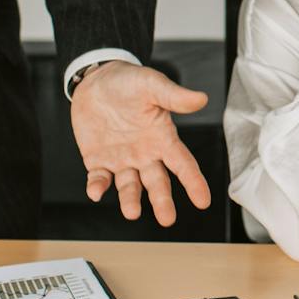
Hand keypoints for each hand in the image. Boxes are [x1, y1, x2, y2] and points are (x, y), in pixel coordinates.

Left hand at [71, 61, 211, 225]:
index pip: (183, 164)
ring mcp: (122, 160)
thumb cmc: (129, 82)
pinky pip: (99, 179)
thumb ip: (174, 96)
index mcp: (163, 138)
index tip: (203, 201)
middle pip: (157, 182)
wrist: (96, 80)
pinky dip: (97, 187)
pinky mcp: (98, 161)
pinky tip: (96, 191)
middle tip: (167, 219)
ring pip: (129, 186)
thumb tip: (201, 99)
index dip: (193, 182)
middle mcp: (145, 154)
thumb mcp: (152, 84)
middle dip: (162, 200)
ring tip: (132, 212)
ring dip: (130, 200)